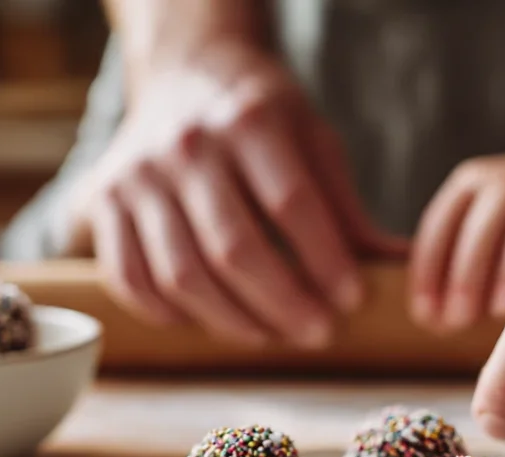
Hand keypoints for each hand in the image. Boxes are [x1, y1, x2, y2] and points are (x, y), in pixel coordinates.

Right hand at [68, 43, 399, 347]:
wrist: (185, 74)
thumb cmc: (261, 116)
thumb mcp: (313, 139)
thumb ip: (346, 208)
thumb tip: (403, 268)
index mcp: (248, 120)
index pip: (291, 203)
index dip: (324, 260)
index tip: (352, 300)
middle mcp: (186, 145)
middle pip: (234, 248)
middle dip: (283, 303)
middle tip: (319, 334)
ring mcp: (136, 176)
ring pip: (182, 274)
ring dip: (232, 320)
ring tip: (273, 334)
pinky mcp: (101, 202)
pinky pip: (131, 279)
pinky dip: (169, 314)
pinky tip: (209, 321)